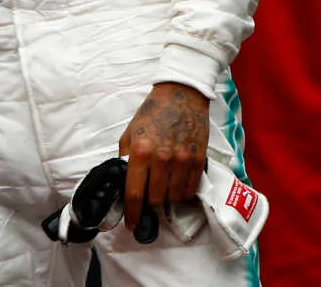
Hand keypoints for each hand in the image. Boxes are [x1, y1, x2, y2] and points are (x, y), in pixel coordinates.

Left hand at [118, 82, 209, 232]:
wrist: (181, 95)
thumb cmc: (151, 113)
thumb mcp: (129, 133)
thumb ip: (126, 159)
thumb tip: (122, 183)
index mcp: (140, 151)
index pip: (134, 192)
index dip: (132, 213)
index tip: (130, 223)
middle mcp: (162, 159)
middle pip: (155, 199)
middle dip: (148, 204)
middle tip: (145, 201)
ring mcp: (182, 161)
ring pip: (173, 198)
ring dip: (165, 199)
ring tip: (160, 191)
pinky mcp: (198, 160)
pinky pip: (190, 190)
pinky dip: (181, 194)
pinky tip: (175, 187)